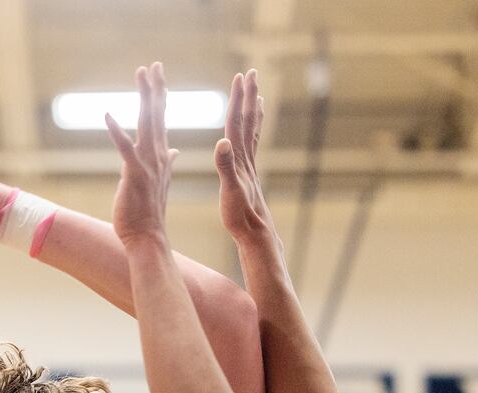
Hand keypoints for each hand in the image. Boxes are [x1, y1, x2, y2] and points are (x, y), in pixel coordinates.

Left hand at [105, 62, 177, 245]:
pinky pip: (125, 149)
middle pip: (157, 116)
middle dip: (155, 89)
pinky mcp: (133, 175)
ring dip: (144, 98)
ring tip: (142, 75)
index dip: (160, 98)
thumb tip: (175, 151)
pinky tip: (107, 114)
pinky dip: (116, 131)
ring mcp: (147, 165)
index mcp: (162, 158)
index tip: (159, 78)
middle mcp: (158, 158)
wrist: (148, 238)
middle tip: (154, 66)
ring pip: (146, 124)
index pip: (161, 122)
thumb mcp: (159, 184)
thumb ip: (167, 163)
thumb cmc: (149, 214)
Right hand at [215, 71, 279, 248]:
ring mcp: (249, 167)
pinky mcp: (247, 176)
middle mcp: (246, 159)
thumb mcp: (229, 191)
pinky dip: (251, 133)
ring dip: (252, 111)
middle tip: (251, 73)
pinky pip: (250, 148)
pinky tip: (250, 132)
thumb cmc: (240, 216)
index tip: (240, 77)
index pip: (237, 123)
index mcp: (239, 159)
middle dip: (248, 96)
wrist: (255, 234)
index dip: (238, 99)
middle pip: (247, 121)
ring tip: (255, 94)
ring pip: (251, 132)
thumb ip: (225, 166)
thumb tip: (223, 141)